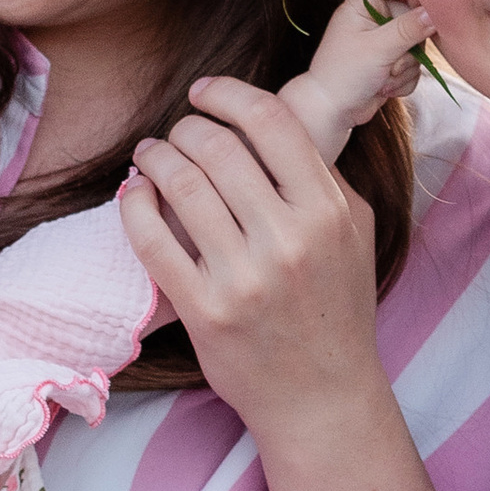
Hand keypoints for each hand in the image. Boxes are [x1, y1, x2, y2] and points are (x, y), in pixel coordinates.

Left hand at [118, 74, 385, 441]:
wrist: (323, 398)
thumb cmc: (338, 310)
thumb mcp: (354, 235)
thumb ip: (324, 176)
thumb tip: (275, 122)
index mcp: (328, 211)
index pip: (271, 122)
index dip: (228, 94)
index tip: (205, 92)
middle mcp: (288, 240)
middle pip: (218, 147)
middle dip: (186, 126)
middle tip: (177, 131)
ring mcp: (244, 277)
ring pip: (181, 186)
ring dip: (156, 156)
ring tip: (151, 154)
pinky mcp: (204, 311)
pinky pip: (152, 241)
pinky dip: (135, 204)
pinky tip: (134, 193)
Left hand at [288, 0, 435, 147]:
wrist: (330, 113)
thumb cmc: (341, 74)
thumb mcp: (376, 49)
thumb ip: (408, 30)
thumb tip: (436, 13)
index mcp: (360, 1)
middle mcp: (375, 14)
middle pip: (412, 6)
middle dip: (412, 35)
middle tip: (400, 49)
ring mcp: (384, 38)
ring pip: (417, 41)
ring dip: (405, 64)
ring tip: (382, 76)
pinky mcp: (391, 60)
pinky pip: (414, 64)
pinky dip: (403, 79)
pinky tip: (384, 88)